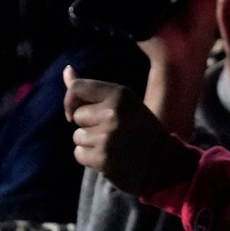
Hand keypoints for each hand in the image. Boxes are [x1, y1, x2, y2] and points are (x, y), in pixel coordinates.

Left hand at [64, 66, 174, 195]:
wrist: (162, 161)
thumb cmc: (140, 128)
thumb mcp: (123, 103)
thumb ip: (92, 90)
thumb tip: (67, 69)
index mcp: (121, 94)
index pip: (77, 88)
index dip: (71, 101)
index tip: (79, 111)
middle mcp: (113, 112)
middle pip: (78, 115)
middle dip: (88, 123)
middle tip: (113, 129)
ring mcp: (107, 136)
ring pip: (77, 136)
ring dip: (90, 142)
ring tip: (113, 143)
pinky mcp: (102, 158)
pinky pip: (79, 153)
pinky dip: (89, 157)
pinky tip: (109, 156)